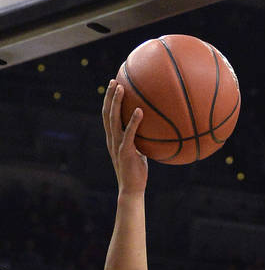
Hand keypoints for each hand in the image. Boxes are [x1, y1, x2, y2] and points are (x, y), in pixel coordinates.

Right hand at [102, 79, 147, 193]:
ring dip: (116, 102)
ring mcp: (117, 145)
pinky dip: (133, 121)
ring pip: (113, 119)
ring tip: (121, 88)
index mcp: (113, 139)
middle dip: (109, 96)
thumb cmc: (137, 172)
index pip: (107, 116)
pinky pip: (129, 133)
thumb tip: (152, 131)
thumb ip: (140, 141)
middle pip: (107, 113)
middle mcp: (112, 139)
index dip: (108, 101)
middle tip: (114, 80)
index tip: (113, 86)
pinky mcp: (125, 152)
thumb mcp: (138, 152)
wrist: (132, 189)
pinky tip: (139, 110)